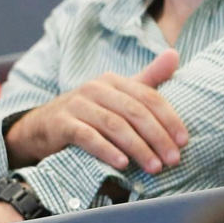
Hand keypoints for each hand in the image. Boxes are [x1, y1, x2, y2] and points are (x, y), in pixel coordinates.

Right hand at [5, 49, 187, 173]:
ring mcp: (76, 105)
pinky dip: (107, 150)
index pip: (148, 97)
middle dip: (157, 137)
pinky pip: (87, 137)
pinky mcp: (61, 124)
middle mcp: (94, 88)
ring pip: (114, 125)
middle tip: (173, 160)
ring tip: (154, 167)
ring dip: (138, 148)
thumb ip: (146, 79)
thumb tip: (175, 55)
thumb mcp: (116, 96)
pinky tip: (122, 164)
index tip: (184, 142)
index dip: (169, 119)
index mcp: (112, 81)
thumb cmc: (86, 114)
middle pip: (134, 112)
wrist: (39, 128)